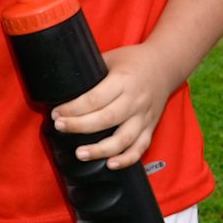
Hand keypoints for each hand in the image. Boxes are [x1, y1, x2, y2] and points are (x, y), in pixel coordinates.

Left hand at [49, 45, 172, 169]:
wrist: (166, 64)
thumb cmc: (133, 60)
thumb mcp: (110, 58)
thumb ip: (91, 71)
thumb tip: (63, 82)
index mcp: (123, 80)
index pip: (95, 99)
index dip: (73, 108)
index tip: (57, 112)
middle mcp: (135, 100)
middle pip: (106, 119)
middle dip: (79, 126)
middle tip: (60, 127)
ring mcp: (144, 116)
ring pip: (123, 139)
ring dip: (101, 149)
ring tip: (80, 154)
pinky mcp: (151, 127)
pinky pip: (140, 147)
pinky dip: (126, 159)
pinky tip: (110, 165)